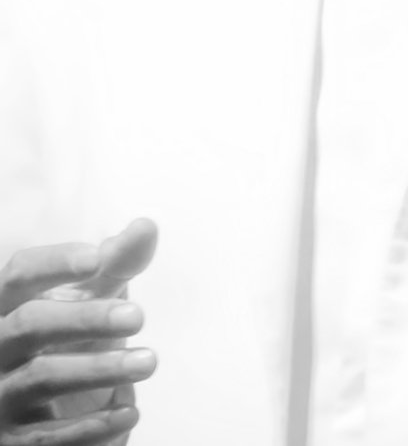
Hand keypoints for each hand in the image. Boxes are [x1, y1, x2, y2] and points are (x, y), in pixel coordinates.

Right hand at [0, 219, 157, 445]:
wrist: (50, 412)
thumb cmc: (71, 335)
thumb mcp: (92, 296)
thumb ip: (118, 262)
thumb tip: (146, 227)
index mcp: (8, 305)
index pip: (19, 273)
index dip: (54, 262)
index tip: (98, 257)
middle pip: (30, 323)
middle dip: (85, 317)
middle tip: (139, 316)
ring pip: (41, 377)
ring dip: (99, 368)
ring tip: (149, 360)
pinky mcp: (11, 440)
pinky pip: (47, 436)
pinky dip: (91, 426)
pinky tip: (130, 412)